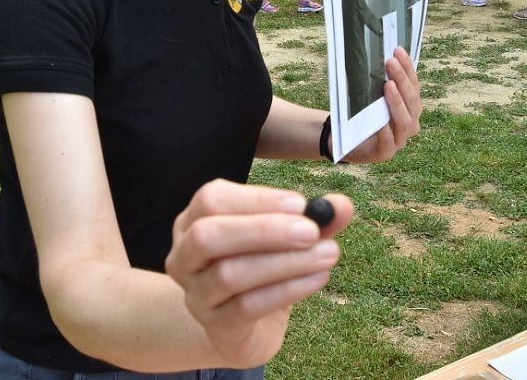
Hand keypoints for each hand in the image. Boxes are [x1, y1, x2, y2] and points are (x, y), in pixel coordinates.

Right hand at [165, 180, 353, 367]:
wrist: (242, 327)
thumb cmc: (260, 268)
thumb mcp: (284, 239)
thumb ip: (311, 219)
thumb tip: (342, 205)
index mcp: (194, 220)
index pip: (212, 200)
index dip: (256, 200)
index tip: (301, 203)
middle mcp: (185, 256)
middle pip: (208, 236)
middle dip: (263, 230)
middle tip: (311, 231)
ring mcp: (195, 294)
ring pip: (230, 274)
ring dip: (284, 262)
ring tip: (328, 255)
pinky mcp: (215, 327)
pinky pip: (246, 308)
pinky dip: (286, 290)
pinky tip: (316, 279)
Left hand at [342, 47, 421, 163]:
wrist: (347, 141)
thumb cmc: (362, 115)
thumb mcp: (370, 96)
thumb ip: (377, 82)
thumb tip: (373, 54)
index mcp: (410, 107)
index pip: (413, 85)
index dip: (408, 67)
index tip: (398, 50)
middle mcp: (410, 123)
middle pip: (411, 101)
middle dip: (402, 80)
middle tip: (390, 62)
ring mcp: (400, 139)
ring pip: (404, 121)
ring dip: (397, 102)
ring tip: (387, 85)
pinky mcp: (385, 152)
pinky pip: (388, 141)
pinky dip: (385, 130)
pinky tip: (379, 121)